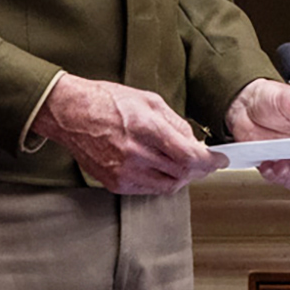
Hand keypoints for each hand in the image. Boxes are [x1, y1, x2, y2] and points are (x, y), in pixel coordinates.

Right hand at [32, 75, 215, 194]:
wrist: (70, 113)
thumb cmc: (106, 101)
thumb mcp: (148, 100)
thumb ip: (175, 123)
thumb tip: (194, 142)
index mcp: (146, 128)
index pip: (189, 156)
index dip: (210, 162)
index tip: (220, 160)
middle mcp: (135, 153)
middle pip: (182, 174)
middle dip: (199, 170)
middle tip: (205, 163)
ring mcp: (124, 172)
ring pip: (168, 186)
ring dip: (182, 177)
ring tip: (183, 164)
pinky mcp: (115, 183)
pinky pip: (148, 189)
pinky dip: (160, 181)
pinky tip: (160, 167)